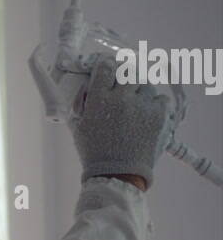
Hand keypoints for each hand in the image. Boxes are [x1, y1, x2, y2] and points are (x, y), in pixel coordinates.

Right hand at [73, 55, 169, 188]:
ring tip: (135, 104)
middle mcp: (121, 98)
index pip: (105, 67)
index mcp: (98, 100)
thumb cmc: (95, 152)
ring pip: (145, 84)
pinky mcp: (159, 115)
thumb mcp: (79, 126)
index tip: (108, 67)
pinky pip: (161, 99)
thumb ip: (82, 104)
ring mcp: (142, 105)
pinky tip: (146, 115)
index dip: (107, 65)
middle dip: (125, 76)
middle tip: (123, 85)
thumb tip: (86, 86)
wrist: (118, 174)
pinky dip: (155, 105)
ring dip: (140, 91)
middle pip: (128, 71)